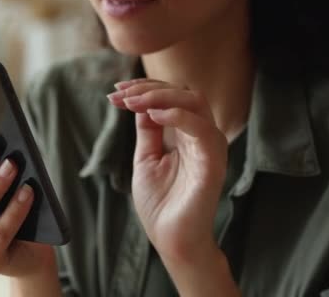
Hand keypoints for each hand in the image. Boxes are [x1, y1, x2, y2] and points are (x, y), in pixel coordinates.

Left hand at [107, 79, 227, 263]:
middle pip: (183, 93)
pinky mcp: (213, 162)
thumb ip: (148, 131)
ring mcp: (208, 148)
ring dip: (160, 96)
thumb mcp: (146, 158)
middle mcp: (200, 136)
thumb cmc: (160, 203)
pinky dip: (178, 116)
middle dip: (148, 88)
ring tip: (133, 102)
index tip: (115, 92)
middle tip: (120, 95)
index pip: (171, 98)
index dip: (144, 89)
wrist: (171, 239)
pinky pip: (202, 129)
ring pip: (194, 102)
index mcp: (186, 134)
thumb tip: (140, 102)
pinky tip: (153, 115)